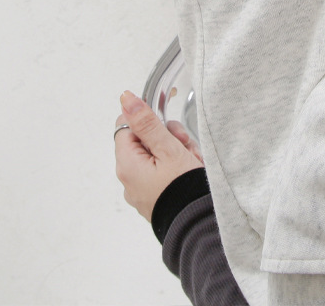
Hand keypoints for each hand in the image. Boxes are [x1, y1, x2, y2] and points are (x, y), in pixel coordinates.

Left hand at [115, 90, 203, 221]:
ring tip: (192, 160)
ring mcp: (140, 190)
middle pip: (143, 141)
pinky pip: (160, 172)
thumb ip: (147, 123)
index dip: (147, 120)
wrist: (197, 224)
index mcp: (127, 165)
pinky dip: (175, 167)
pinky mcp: (152, 197)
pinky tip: (189, 170)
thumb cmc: (183, 188)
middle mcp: (128, 179)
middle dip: (167, 137)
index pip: (127, 127)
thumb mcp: (168, 148)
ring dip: (175, 151)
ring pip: (155, 156)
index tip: (166, 124)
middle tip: (184, 144)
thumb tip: (126, 99)